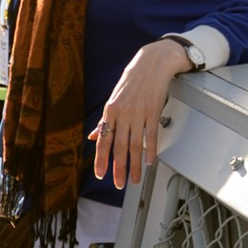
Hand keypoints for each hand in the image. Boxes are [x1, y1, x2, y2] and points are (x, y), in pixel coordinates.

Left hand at [89, 39, 195, 188]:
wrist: (151, 64)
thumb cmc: (132, 81)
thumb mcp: (113, 99)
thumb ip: (105, 121)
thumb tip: (94, 137)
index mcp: (110, 111)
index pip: (104, 140)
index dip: (101, 159)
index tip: (100, 174)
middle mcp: (123, 114)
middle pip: (119, 147)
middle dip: (118, 168)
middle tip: (118, 183)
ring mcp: (138, 113)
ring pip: (134, 145)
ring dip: (134, 165)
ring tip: (135, 179)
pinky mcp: (154, 111)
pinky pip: (151, 135)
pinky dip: (150, 150)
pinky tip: (149, 161)